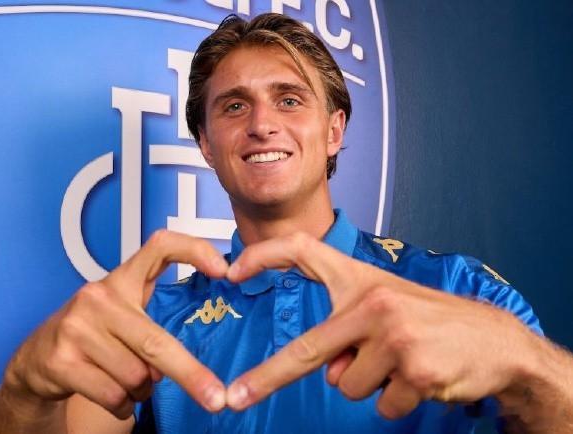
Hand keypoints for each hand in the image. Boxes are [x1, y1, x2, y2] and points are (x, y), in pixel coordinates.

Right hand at [3, 230, 228, 418]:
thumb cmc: (92, 334)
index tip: (224, 269)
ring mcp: (77, 328)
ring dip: (141, 390)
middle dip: (190, 375)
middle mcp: (98, 297)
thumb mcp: (122, 315)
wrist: (35, 359)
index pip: (159, 246)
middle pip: (156, 343)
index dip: (192, 250)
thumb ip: (153, 324)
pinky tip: (114, 396)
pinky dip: (123, 405)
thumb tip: (185, 361)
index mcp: (120, 280)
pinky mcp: (62, 360)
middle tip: (215, 398)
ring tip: (128, 381)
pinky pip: (114, 395)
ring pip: (136, 376)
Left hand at [224, 232, 532, 418]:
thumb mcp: (385, 308)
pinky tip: (422, 377)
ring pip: (347, 386)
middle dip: (267, 378)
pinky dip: (396, 401)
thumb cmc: (428, 320)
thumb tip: (328, 372)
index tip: (231, 271)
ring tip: (403, 363)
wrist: (493, 341)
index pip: (303, 250)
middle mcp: (373, 303)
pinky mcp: (415, 370)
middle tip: (237, 398)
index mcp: (360, 279)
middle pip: (307, 350)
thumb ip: (346, 331)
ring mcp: (394, 337)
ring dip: (369, 384)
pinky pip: (380, 405)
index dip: (265, 255)